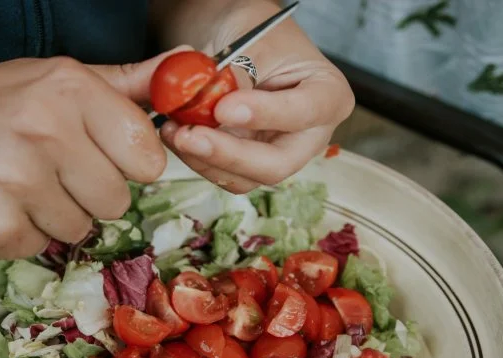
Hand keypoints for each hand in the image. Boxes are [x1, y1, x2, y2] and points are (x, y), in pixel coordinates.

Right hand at [0, 53, 177, 258]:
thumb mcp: (52, 79)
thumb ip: (124, 84)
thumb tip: (187, 71)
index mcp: (69, 88)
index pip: (148, 156)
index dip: (128, 165)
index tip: (101, 158)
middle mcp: (44, 130)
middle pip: (118, 201)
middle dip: (89, 193)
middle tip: (48, 171)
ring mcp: (16, 182)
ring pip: (80, 230)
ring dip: (54, 216)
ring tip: (16, 185)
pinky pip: (40, 249)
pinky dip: (22, 235)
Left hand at [158, 2, 353, 193]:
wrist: (240, 42)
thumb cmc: (258, 34)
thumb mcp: (253, 41)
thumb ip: (241, 75)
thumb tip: (216, 106)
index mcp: (328, 96)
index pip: (304, 113)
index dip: (264, 115)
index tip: (224, 108)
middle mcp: (308, 135)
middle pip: (275, 164)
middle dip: (228, 155)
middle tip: (189, 135)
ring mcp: (277, 153)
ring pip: (245, 178)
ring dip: (204, 159)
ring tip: (174, 130)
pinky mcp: (248, 163)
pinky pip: (223, 173)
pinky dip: (196, 158)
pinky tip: (175, 135)